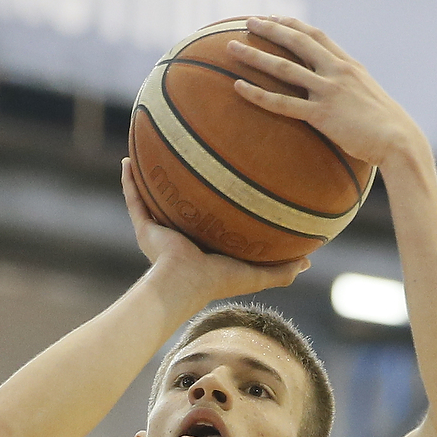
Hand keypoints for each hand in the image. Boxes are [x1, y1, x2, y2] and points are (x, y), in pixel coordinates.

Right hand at [121, 158, 304, 309]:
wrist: (183, 285)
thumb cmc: (217, 281)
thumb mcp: (255, 274)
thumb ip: (282, 270)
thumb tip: (309, 260)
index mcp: (204, 244)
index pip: (211, 219)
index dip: (216, 200)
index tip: (226, 176)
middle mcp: (180, 235)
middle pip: (181, 203)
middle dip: (183, 184)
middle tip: (191, 156)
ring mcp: (159, 231)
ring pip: (153, 197)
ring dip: (150, 177)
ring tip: (151, 151)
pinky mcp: (144, 228)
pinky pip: (134, 199)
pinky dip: (128, 181)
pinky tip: (127, 160)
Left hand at [227, 17, 421, 167]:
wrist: (399, 140)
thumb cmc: (385, 125)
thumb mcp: (368, 96)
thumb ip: (350, 88)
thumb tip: (338, 93)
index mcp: (349, 65)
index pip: (317, 36)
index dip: (294, 25)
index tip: (276, 18)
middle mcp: (337, 71)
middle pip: (298, 42)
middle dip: (271, 29)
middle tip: (248, 21)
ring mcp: (328, 91)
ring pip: (284, 68)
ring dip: (255, 55)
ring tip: (231, 47)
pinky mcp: (321, 115)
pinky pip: (282, 103)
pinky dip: (257, 94)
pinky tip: (237, 87)